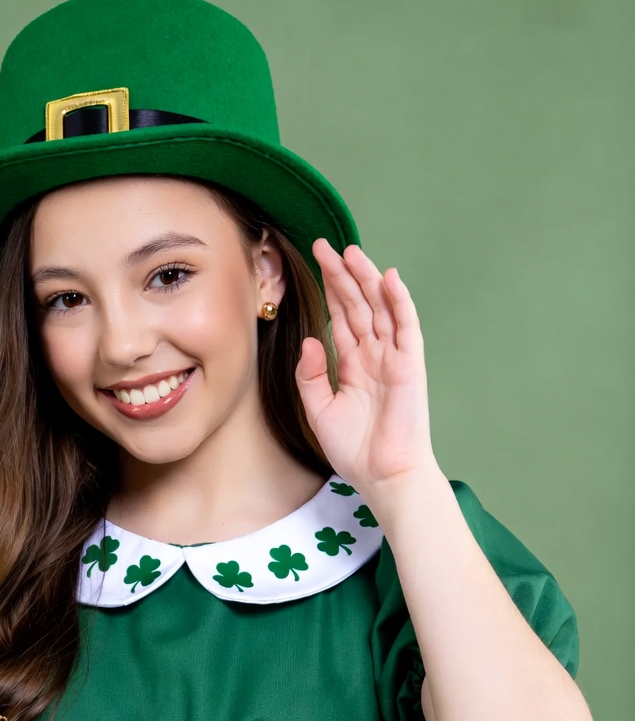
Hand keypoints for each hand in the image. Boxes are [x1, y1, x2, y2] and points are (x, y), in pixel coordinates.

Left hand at [295, 240, 438, 501]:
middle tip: (324, 244)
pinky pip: (405, 326)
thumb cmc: (355, 449)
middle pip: (357, 304)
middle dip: (342, 274)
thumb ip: (311, 374)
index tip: (314, 262)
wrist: (383, 475)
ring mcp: (393, 357)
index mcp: (353, 364)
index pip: (340, 317)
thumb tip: (311, 338)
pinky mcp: (410, 364)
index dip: (329, 289)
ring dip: (366, 279)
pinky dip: (398, 301)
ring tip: (350, 251)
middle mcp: (374, 354)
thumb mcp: (319, 409)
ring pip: (379, 308)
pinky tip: (388, 278)